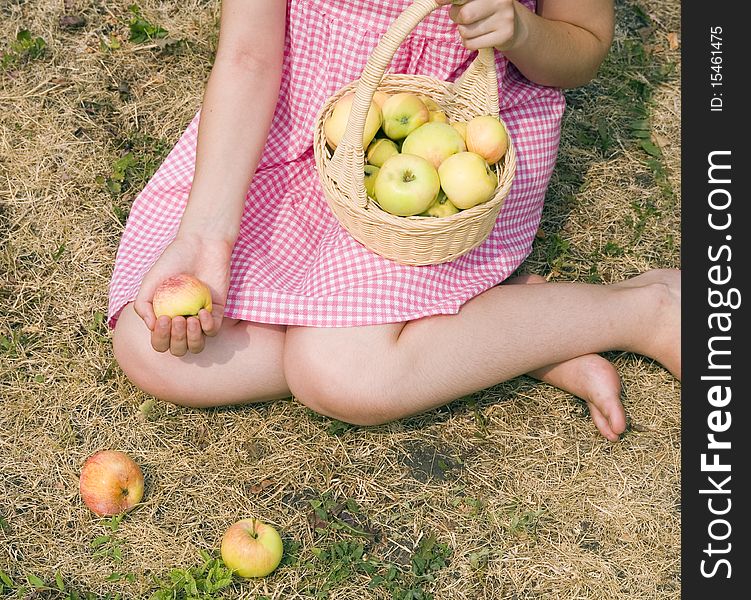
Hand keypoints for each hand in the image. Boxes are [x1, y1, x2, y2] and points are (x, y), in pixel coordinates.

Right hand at [134, 233, 232, 355]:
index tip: (163, 319)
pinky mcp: (217, 312)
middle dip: (176, 340)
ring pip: (197, 345)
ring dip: (192, 338)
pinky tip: (201, 312)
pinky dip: (207, 326)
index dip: (160, 339)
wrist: (200, 245)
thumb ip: (142, 305)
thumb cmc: (173, 261)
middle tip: (176, 318)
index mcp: (164, 319)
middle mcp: (182, 323)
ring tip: (189, 319)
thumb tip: (152, 328)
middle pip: (179, 349)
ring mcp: (200, 319)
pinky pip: (213, 330)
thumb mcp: (150, 281)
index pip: (161, 343)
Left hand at [437, 0, 526, 51]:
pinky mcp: (504, 35)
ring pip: (465, 31)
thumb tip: (439, 0)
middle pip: (464, 15)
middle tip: (462, 17)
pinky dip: (467, 43)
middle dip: (456, 17)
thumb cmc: (486, 9)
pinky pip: (471, 44)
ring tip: (473, 27)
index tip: (438, 1)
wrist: (513, 26)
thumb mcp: (475, 0)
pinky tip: (476, 37)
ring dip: (463, 31)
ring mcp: (505, 18)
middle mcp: (501, 1)